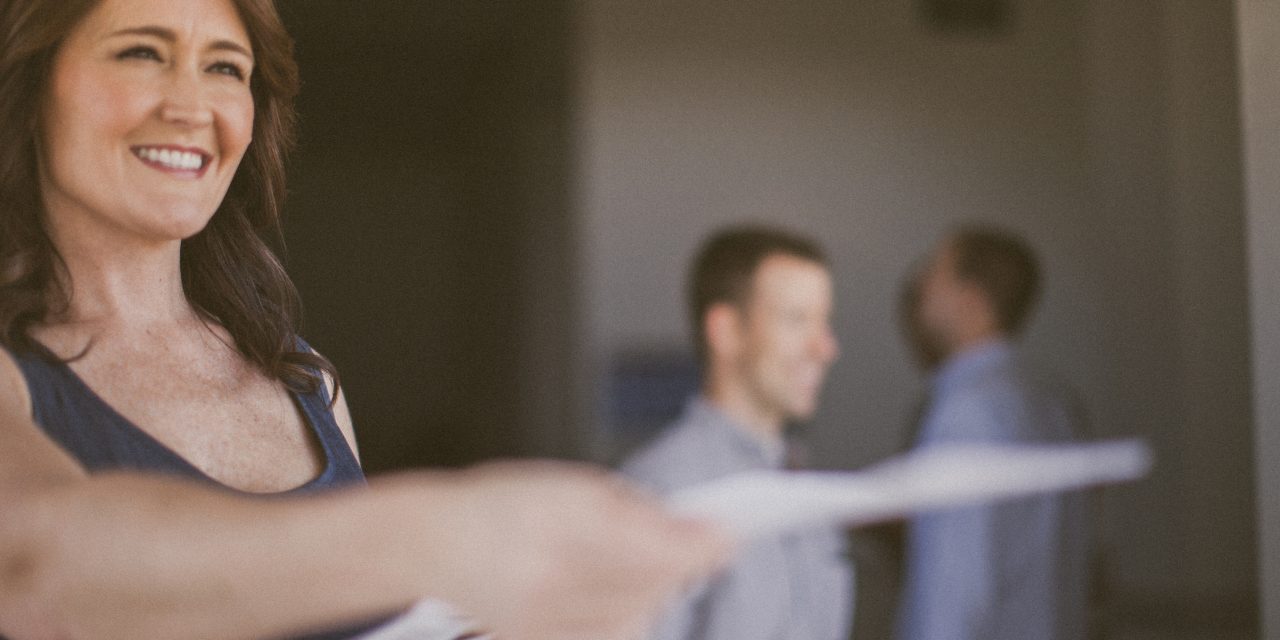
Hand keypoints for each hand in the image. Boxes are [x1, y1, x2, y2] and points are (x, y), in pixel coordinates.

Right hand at [420, 461, 732, 639]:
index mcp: (557, 524)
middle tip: (711, 541)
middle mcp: (549, 578)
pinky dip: (633, 616)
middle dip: (686, 563)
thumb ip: (634, 509)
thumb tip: (695, 528)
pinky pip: (611, 636)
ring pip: (635, 616)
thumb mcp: (571, 486)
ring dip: (661, 589)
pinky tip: (638, 595)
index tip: (729, 533)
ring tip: (668, 563)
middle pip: (649, 584)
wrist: (433, 546)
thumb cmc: (502, 504)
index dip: (699, 543)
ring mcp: (543, 620)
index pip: (652, 546)